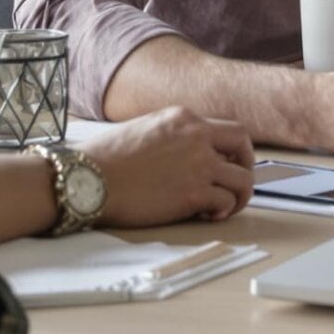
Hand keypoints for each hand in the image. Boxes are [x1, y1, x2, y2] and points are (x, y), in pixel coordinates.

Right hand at [71, 107, 256, 225]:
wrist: (87, 179)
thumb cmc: (105, 159)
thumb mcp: (144, 129)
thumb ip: (172, 136)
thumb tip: (187, 153)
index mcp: (183, 118)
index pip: (227, 129)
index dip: (233, 149)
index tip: (229, 163)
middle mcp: (196, 136)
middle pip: (244, 145)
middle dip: (246, 165)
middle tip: (236, 183)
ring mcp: (198, 164)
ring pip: (243, 178)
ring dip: (239, 195)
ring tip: (225, 206)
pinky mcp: (193, 192)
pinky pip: (226, 202)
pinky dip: (223, 211)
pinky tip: (208, 215)